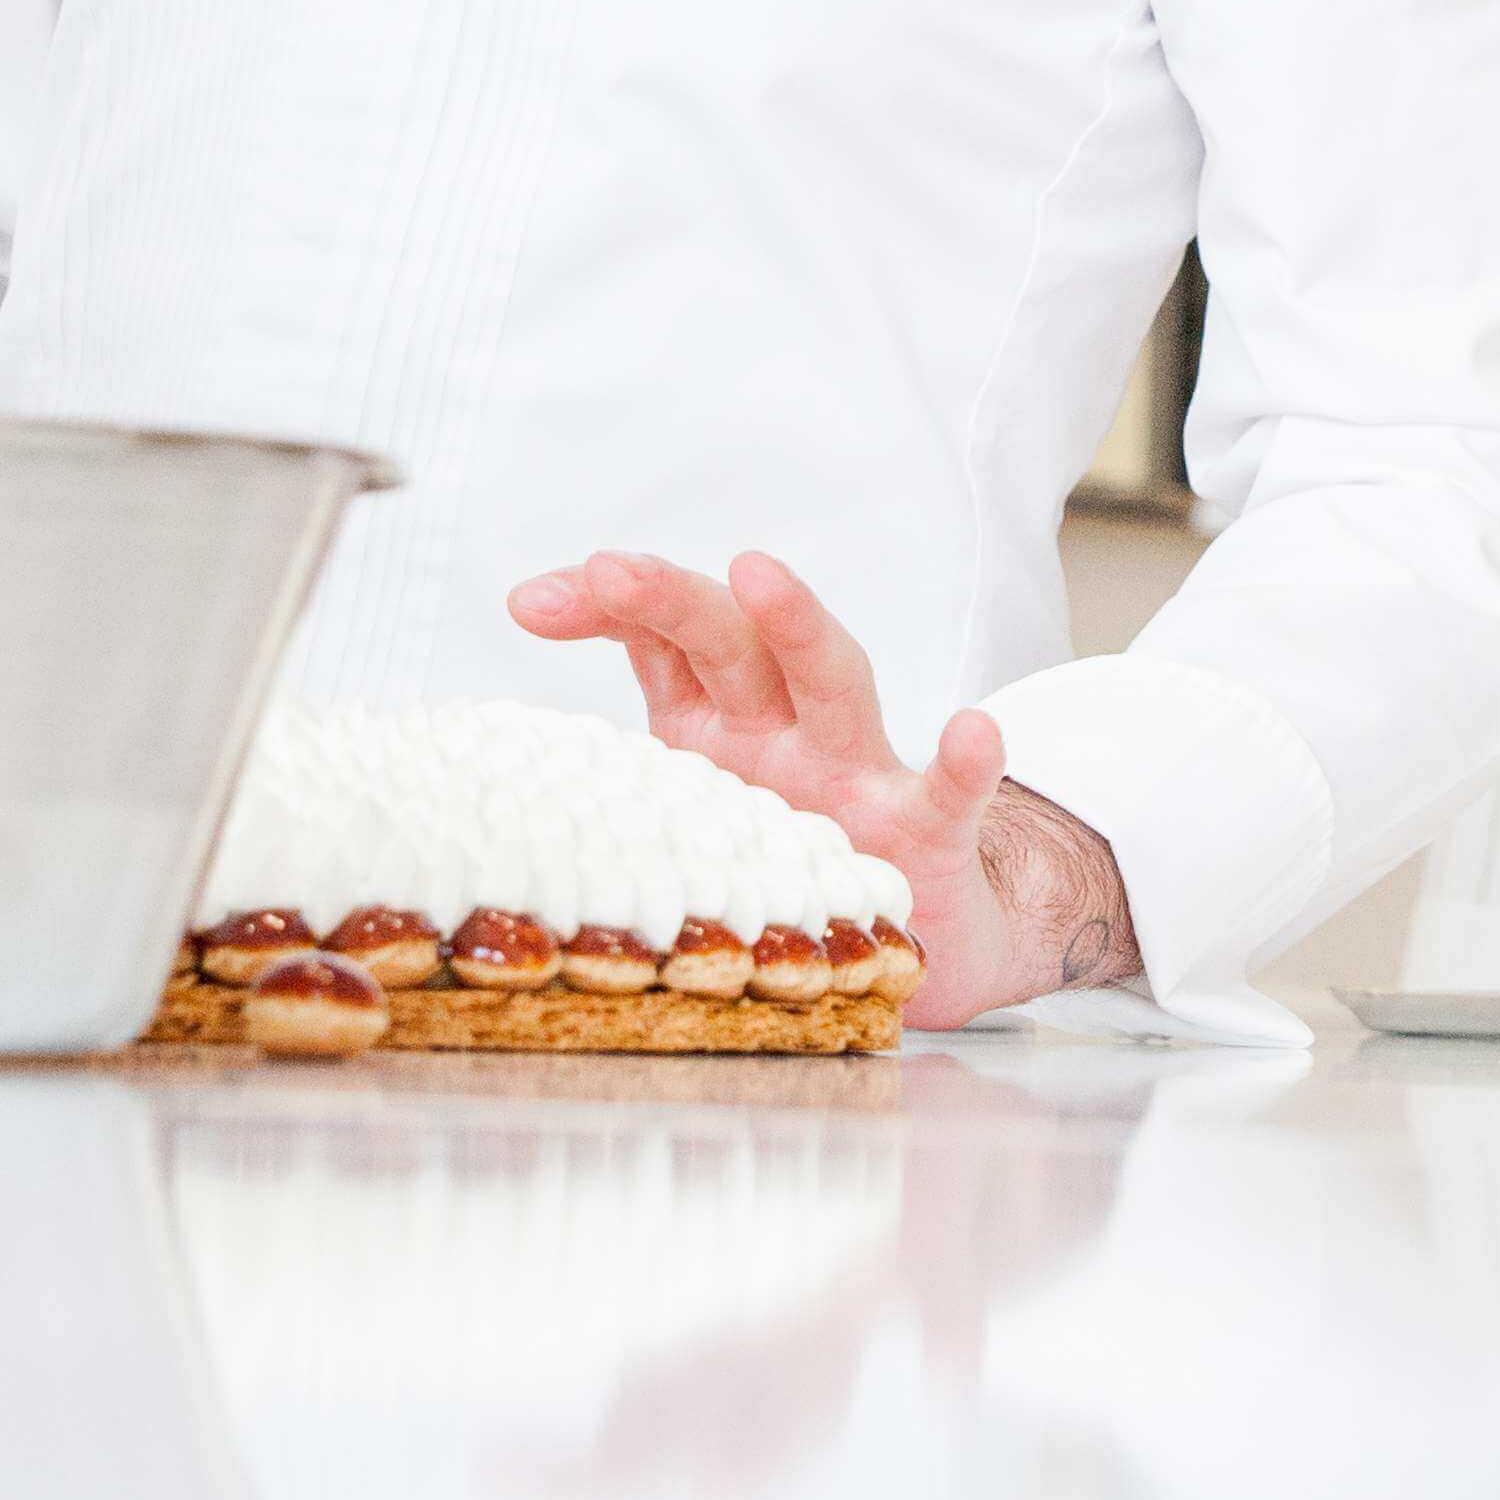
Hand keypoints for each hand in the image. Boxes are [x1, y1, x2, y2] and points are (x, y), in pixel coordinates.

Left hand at [508, 548, 1137, 1027]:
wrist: (916, 932)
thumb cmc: (793, 851)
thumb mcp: (706, 788)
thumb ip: (643, 731)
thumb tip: (531, 705)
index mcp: (725, 722)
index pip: (661, 637)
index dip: (602, 608)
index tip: (528, 602)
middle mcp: (788, 731)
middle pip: (731, 644)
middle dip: (671, 597)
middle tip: (609, 568)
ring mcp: (858, 776)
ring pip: (831, 686)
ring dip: (796, 627)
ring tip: (756, 574)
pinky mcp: (926, 834)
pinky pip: (947, 795)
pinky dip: (963, 763)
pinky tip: (970, 732)